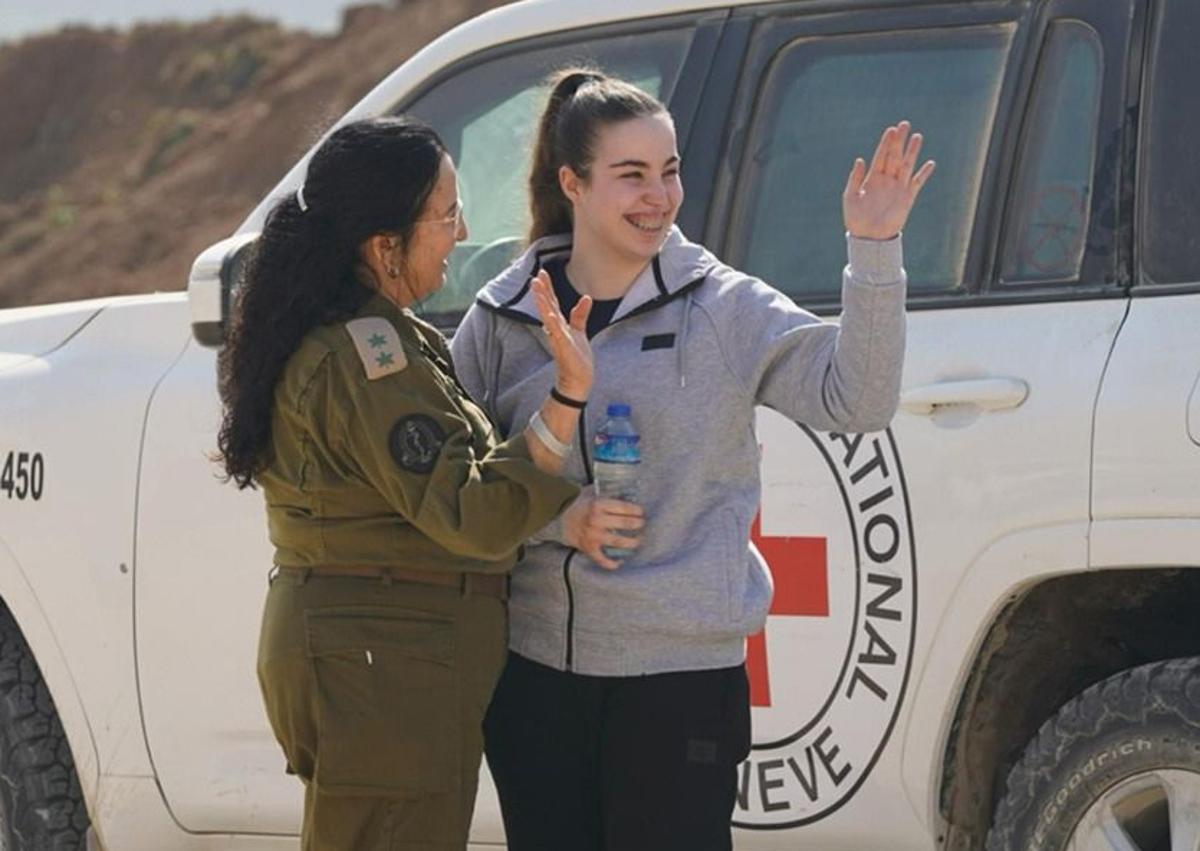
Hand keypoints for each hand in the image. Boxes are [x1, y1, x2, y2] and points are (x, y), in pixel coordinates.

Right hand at [531, 270, 592, 399]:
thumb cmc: (577, 357)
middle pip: (547, 306)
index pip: (552, 302)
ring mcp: (558, 337)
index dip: (547, 288)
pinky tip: (549, 313)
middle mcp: (556, 329)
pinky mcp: (563, 347)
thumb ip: (580, 315)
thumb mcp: (580, 331)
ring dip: (542, 302)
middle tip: (534, 277)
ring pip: (548, 316)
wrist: (578, 379)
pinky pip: (556, 332)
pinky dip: (552, 323)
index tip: (542, 272)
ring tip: (536, 288)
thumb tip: (586, 297)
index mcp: (560, 324)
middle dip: (542, 292)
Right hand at [561, 488, 644, 569]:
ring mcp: (593, 536)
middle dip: (637, 524)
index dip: (636, 510)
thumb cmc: (580, 506)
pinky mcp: (589, 548)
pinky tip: (620, 562)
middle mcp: (596, 520)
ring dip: (632, 542)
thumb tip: (625, 488)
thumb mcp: (591, 493)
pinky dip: (611, 563)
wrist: (561, 522)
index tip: (641, 512)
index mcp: (598, 505)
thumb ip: (605, 491)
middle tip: (642, 524)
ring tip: (638, 541)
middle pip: (625, 524)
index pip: (623, 508)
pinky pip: (602, 559)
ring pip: (618, 542)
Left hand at [843, 121, 935, 240]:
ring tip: (917, 136)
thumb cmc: (856, 219)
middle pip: (894, 156)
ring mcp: (897, 188)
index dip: (885, 143)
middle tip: (904, 124)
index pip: (880, 156)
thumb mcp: (851, 197)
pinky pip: (917, 183)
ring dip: (912, 151)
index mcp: (872, 178)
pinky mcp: (907, 198)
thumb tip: (860, 159)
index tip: (891, 130)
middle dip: (899, 141)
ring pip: (907, 165)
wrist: (868, 238)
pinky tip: (930, 163)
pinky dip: (924, 174)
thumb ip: (855, 178)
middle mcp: (886, 180)